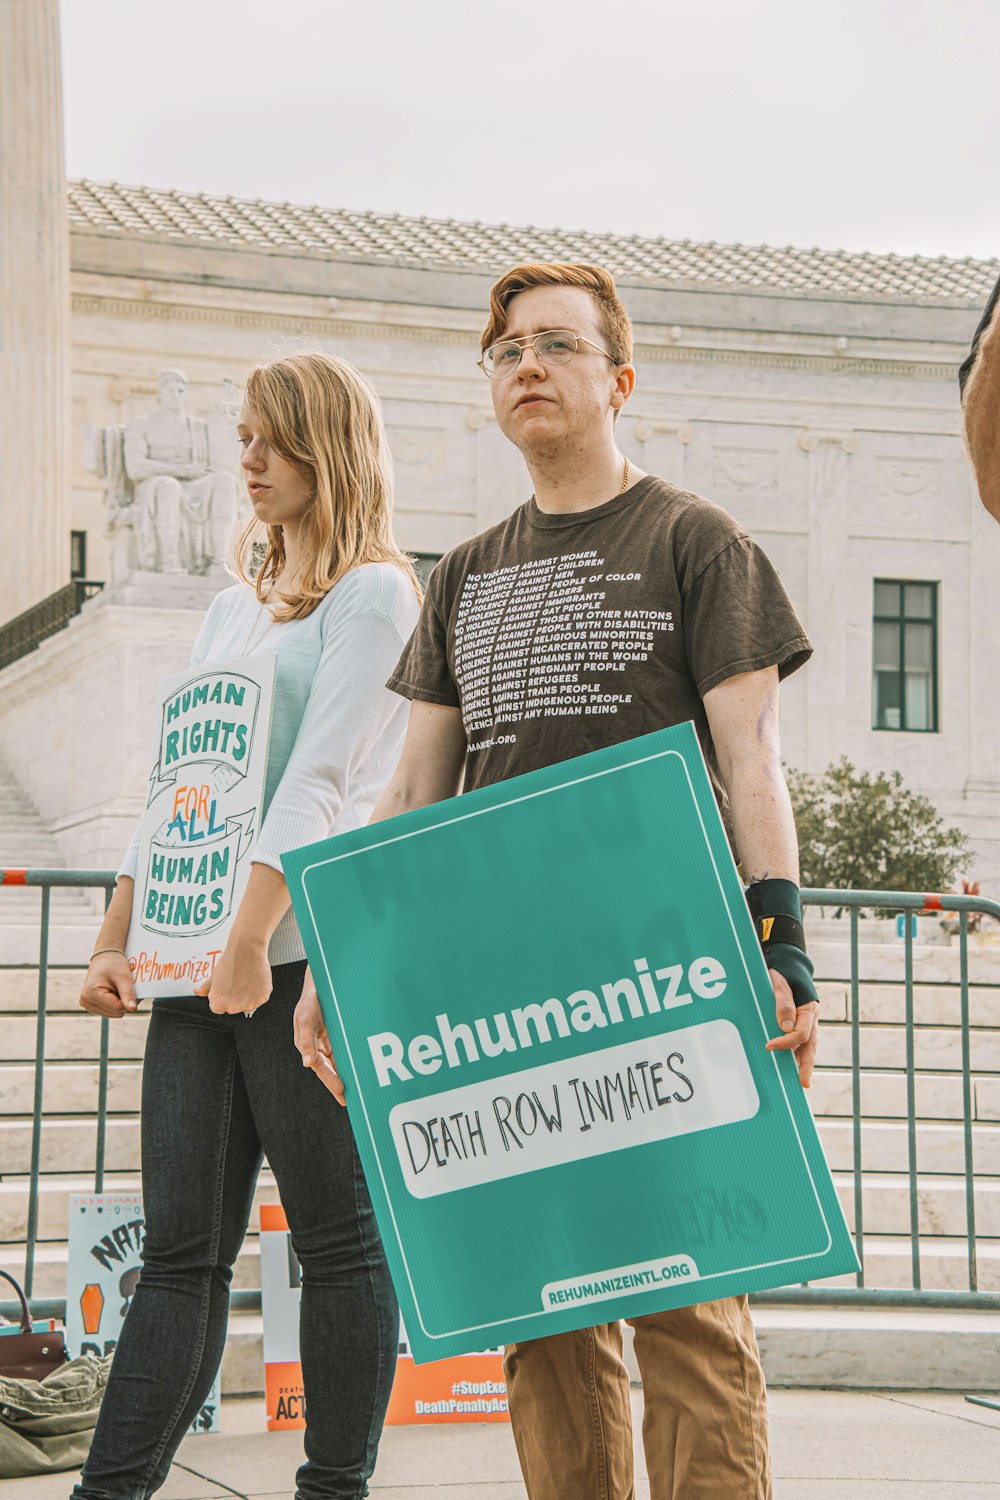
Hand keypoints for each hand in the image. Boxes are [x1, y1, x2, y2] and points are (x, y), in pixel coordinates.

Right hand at [80, 952, 137, 1017]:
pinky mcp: (93, 1007)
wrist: (104, 958)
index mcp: (91, 994)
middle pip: (117, 1013)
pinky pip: (112, 1011)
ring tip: (118, 988)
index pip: (118, 1008)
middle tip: (126, 986)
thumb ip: (128, 992)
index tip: (134, 989)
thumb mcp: (123, 976)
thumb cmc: (113, 964)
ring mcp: (88, 1006)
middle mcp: (86, 1002)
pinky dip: (117, 1003)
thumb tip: (133, 1009)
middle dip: (125, 1001)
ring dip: (121, 1002)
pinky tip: (114, 992)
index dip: (130, 1000)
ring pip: (115, 1013)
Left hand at [194, 937, 271, 1014]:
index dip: (223, 996)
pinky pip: (260, 999)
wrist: (246, 951)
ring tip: (247, 979)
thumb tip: (197, 991)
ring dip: (249, 996)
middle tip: (238, 981)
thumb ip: (205, 988)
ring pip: (249, 1004)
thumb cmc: (230, 962)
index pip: (219, 1008)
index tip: (228, 987)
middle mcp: (232, 1008)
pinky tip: (255, 979)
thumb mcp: (213, 976)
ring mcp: (248, 1005)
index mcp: (217, 1004)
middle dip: (236, 998)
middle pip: (234, 1007)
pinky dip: (260, 991)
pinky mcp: (262, 999)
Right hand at [293, 972, 344, 1104]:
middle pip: (329, 1070)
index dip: (330, 1080)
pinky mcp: (338, 1036)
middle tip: (348, 1100)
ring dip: (346, 1076)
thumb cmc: (311, 1000)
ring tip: (357, 1092)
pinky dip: (351, 1061)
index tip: (341, 1090)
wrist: (322, 983)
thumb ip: (306, 1041)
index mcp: (307, 1045)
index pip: (320, 1068)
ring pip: (338, 1063)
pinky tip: (360, 1071)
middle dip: (337, 1085)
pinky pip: (345, 1052)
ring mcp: (328, 1042)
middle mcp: (317, 1046)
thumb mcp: (306, 1018)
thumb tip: (306, 1063)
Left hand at [764, 968, 818, 1087]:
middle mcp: (811, 1020)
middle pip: (810, 1046)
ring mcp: (806, 1024)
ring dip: (802, 1064)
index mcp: (809, 1010)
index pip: (801, 1033)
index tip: (769, 1046)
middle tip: (803, 1083)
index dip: (785, 1042)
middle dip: (807, 1066)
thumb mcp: (780, 984)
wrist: (786, 964)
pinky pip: (799, 1044)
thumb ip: (783, 1003)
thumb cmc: (783, 973)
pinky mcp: (799, 1025)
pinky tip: (788, 1067)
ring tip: (798, 1082)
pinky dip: (795, 1056)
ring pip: (807, 1048)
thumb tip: (785, 1028)